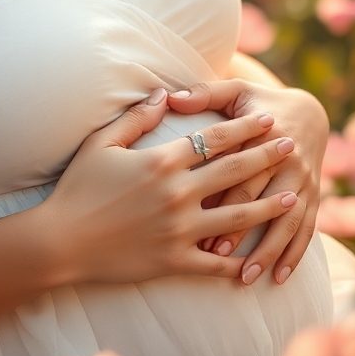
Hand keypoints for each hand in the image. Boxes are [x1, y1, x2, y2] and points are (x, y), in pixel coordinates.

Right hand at [39, 90, 298, 286]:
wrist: (62, 241)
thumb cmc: (77, 188)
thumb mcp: (102, 142)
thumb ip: (135, 117)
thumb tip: (163, 93)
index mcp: (162, 161)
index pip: (214, 139)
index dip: (244, 127)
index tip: (268, 119)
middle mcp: (177, 193)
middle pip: (233, 171)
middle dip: (266, 157)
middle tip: (292, 146)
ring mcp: (179, 230)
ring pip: (236, 216)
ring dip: (267, 206)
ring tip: (291, 198)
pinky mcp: (175, 261)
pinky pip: (216, 262)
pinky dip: (239, 260)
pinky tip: (259, 257)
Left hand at [167, 79, 328, 286]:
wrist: (310, 112)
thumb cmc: (260, 103)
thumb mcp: (236, 91)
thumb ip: (204, 94)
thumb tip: (171, 97)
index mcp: (264, 135)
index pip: (239, 170)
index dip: (221, 195)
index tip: (197, 218)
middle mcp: (288, 161)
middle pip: (261, 200)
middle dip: (239, 228)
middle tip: (215, 253)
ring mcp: (304, 182)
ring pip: (287, 221)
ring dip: (267, 251)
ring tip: (247, 276)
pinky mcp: (314, 197)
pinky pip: (306, 230)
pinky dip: (294, 255)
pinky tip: (278, 278)